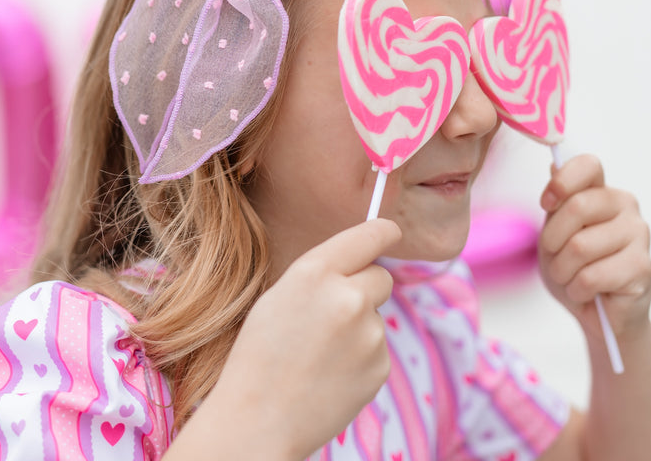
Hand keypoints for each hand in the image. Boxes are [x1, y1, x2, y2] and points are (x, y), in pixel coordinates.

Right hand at [190, 217, 400, 460]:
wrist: (260, 420)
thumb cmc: (260, 354)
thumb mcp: (281, 294)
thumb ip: (324, 274)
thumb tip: (363, 264)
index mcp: (316, 272)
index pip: (368, 236)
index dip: (383, 231)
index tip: (390, 231)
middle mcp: (349, 296)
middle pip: (381, 276)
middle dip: (366, 286)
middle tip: (335, 311)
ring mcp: (369, 333)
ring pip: (376, 314)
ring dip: (358, 325)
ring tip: (321, 353)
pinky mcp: (380, 366)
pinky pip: (377, 347)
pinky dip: (361, 356)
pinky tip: (331, 372)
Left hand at [538, 154, 650, 342]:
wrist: (596, 312)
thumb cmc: (573, 267)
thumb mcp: (554, 231)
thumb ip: (556, 201)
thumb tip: (552, 164)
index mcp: (601, 191)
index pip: (588, 165)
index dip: (561, 182)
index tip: (545, 204)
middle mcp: (625, 206)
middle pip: (577, 207)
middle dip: (552, 241)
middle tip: (555, 257)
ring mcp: (638, 234)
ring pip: (579, 246)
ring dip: (562, 270)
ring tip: (570, 277)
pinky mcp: (642, 266)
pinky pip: (591, 276)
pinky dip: (576, 289)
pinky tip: (584, 292)